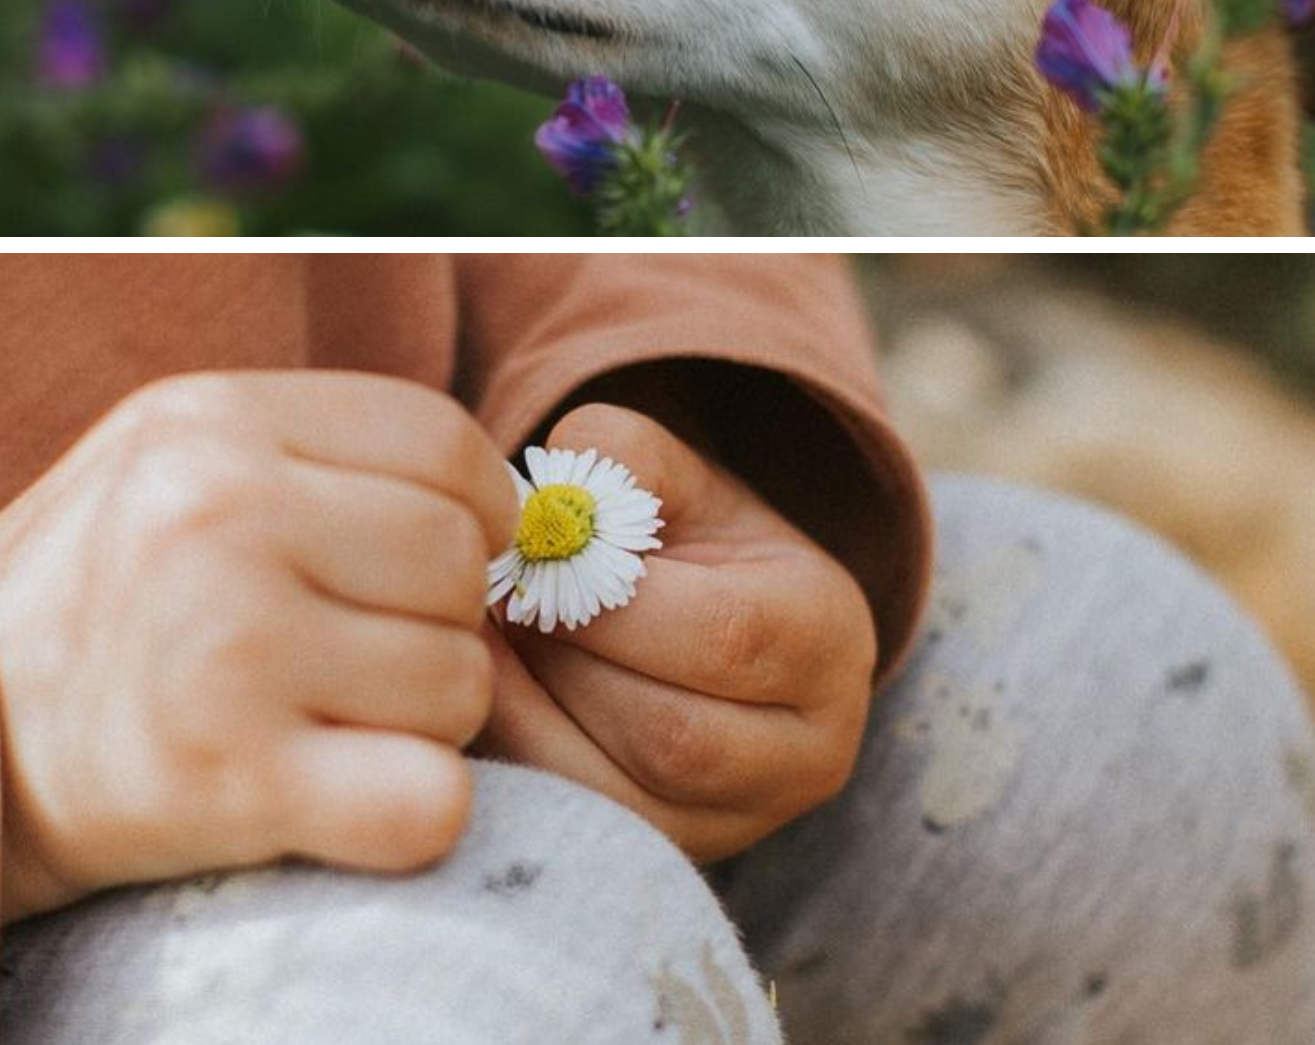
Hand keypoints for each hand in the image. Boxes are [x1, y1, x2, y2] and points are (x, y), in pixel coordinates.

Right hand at [0, 371, 517, 921]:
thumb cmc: (95, 604)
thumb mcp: (172, 467)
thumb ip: (321, 456)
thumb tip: (516, 503)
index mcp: (210, 421)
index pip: (444, 439)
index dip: (474, 508)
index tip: (431, 562)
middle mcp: (218, 515)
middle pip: (462, 560)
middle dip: (437, 620)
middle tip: (353, 656)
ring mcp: (224, 647)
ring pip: (462, 682)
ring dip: (420, 720)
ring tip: (318, 719)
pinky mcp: (229, 779)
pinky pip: (430, 799)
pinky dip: (412, 811)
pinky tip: (338, 795)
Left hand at [475, 404, 876, 860]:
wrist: (724, 633)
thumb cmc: (698, 546)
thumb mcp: (682, 482)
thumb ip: (631, 459)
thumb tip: (561, 479)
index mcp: (830, 637)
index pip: (723, 635)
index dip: (611, 599)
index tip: (528, 550)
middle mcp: (810, 751)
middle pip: (671, 732)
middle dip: (563, 658)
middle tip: (491, 596)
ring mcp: (744, 823)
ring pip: (618, 790)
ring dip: (530, 707)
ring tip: (484, 636)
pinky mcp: (671, 855)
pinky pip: (578, 817)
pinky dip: (518, 749)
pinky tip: (483, 686)